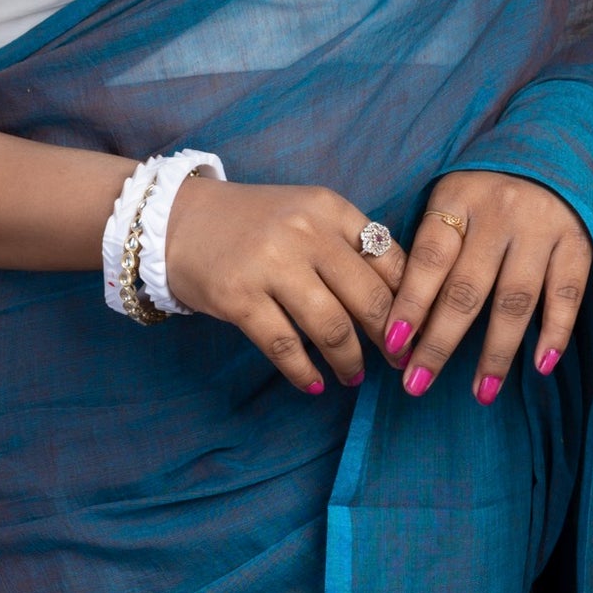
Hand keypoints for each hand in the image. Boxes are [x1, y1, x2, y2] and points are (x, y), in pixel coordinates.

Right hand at [163, 178, 406, 394]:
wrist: (175, 218)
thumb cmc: (252, 223)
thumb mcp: (305, 214)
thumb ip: (347, 245)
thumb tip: (402, 300)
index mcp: (329, 208)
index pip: (390, 260)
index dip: (411, 302)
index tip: (417, 331)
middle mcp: (305, 232)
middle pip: (369, 298)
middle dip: (390, 339)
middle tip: (397, 362)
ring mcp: (270, 264)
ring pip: (332, 328)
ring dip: (350, 362)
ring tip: (352, 376)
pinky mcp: (239, 297)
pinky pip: (285, 347)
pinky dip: (304, 373)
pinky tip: (313, 384)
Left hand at [380, 172, 592, 403]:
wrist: (557, 150)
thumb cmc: (488, 189)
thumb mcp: (452, 199)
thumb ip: (432, 245)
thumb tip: (398, 313)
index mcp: (458, 199)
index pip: (429, 259)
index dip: (410, 303)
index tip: (394, 345)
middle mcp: (499, 213)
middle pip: (466, 288)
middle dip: (440, 342)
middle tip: (418, 384)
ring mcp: (541, 228)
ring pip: (514, 299)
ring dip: (496, 351)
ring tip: (480, 392)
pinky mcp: (578, 241)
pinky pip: (565, 294)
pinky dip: (554, 332)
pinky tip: (540, 366)